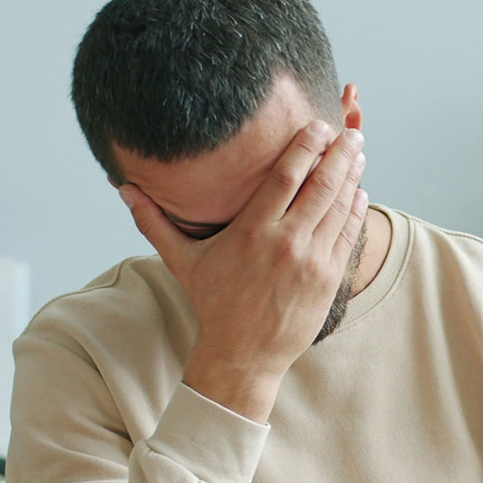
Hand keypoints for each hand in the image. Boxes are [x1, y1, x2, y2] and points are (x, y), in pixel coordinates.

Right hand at [119, 121, 368, 421]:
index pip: (285, 177)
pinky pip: (347, 236)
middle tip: (349, 131)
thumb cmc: (214, 305)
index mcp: (251, 232)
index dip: (305, 147)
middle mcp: (285, 243)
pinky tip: (359, 191)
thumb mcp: (183, 262)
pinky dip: (355, 211)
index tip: (317, 127)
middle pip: (320, 186)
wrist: (243, 355)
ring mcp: (311, 262)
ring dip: (351, 177)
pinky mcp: (327, 279)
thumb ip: (155, 222)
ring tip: (358, 153)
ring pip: (338, 208)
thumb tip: (123, 189)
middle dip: (338, 154)